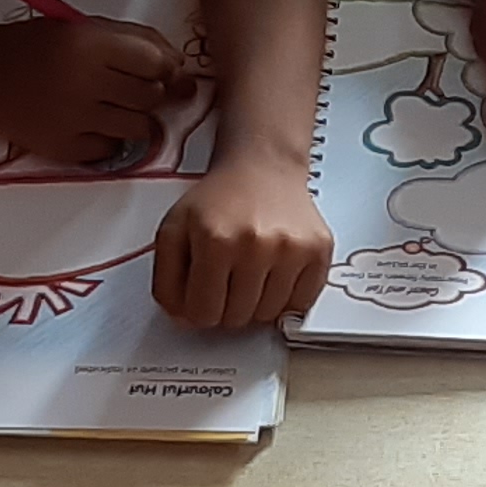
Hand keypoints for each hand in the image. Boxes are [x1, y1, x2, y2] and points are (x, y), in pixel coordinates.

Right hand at [0, 17, 183, 165]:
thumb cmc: (37, 45)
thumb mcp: (83, 26)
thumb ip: (133, 40)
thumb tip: (179, 67)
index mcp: (91, 45)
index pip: (157, 63)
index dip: (167, 67)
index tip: (162, 70)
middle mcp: (86, 83)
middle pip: (152, 96)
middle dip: (152, 92)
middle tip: (131, 87)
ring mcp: (76, 120)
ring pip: (141, 128)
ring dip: (137, 117)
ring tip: (114, 105)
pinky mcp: (65, 149)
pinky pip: (111, 149)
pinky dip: (109, 138)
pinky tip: (91, 122)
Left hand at [153, 154, 333, 330]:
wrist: (263, 168)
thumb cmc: (220, 200)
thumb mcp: (174, 230)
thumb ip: (166, 280)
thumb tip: (183, 319)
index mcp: (215, 240)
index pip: (203, 313)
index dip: (198, 309)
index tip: (202, 293)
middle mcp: (257, 245)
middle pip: (236, 319)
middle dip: (226, 306)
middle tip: (226, 278)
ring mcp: (292, 249)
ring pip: (268, 315)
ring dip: (255, 303)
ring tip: (250, 271)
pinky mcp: (318, 250)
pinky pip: (300, 304)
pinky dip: (285, 299)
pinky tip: (274, 274)